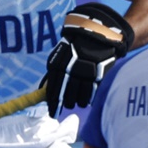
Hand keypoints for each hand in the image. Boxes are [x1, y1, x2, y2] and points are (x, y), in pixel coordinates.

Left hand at [43, 3, 133, 117]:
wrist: (96, 34)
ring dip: (78, 102)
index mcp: (58, 66)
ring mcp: (85, 74)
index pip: (54, 91)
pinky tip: (86, 100)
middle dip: (66, 103)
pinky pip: (92, 94)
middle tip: (67, 104)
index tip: (53, 113)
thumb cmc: (75, 47)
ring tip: (77, 101)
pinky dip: (88, 98)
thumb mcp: (60, 56)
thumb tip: (49, 93)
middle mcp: (71, 71)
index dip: (54, 104)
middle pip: (67, 97)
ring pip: (80, 99)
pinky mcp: (98, 76)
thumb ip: (55, 74)